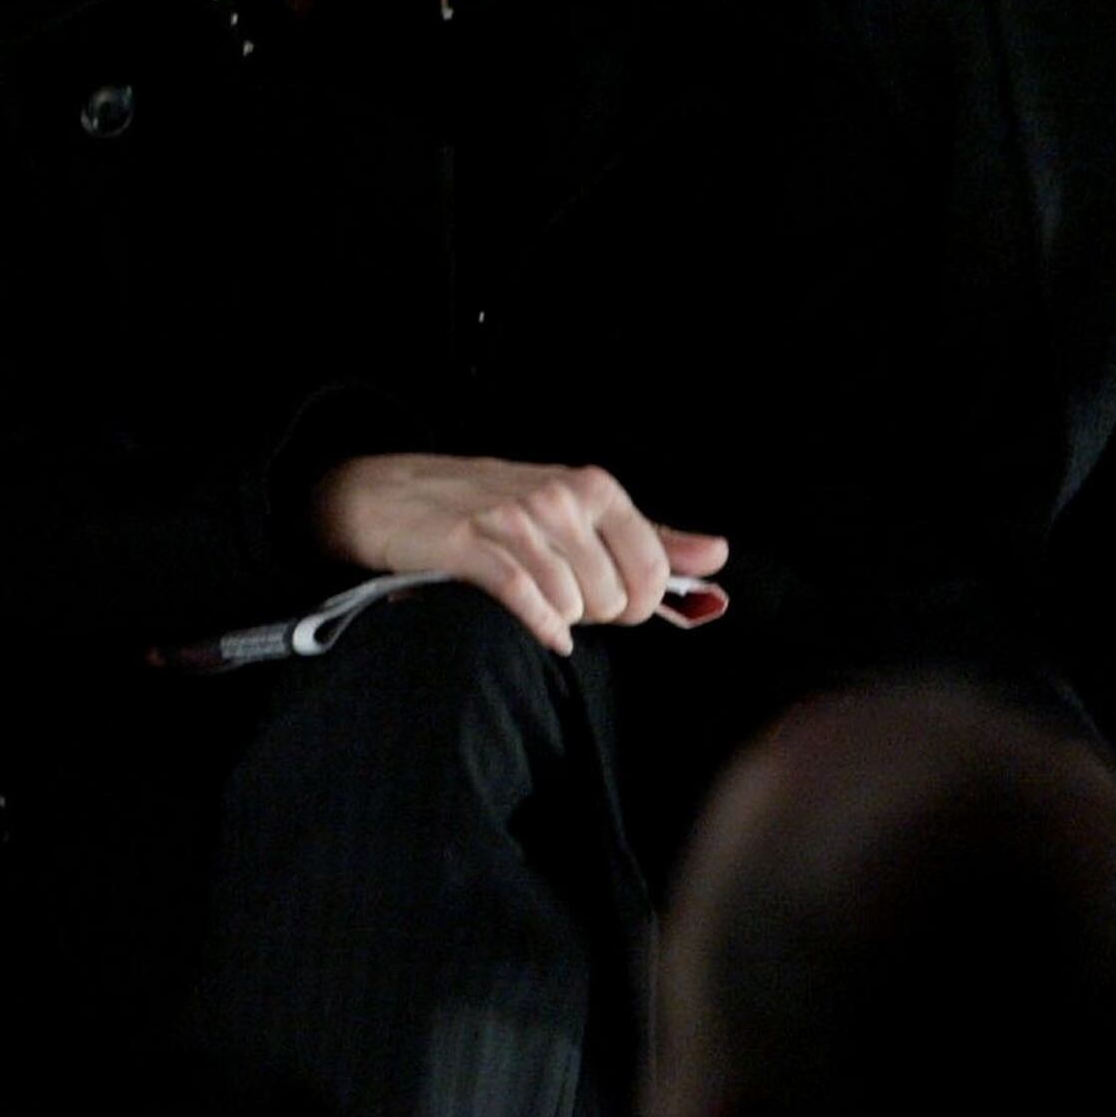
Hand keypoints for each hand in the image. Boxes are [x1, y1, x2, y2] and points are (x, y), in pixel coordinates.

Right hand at [313, 452, 727, 655]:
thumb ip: (651, 537)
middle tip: (567, 598)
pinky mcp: (471, 546)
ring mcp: (514, 520)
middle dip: (596, 612)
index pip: (652, 569)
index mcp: (594, 486)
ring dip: (562, 617)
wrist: (397, 494)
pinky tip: (542, 629)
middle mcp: (559, 497)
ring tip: (542, 602)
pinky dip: (540, 625)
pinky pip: (526, 600)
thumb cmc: (495, 503)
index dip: (639, 602)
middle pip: (613, 596)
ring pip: (572, 603)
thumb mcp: (579, 509)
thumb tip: (718, 555)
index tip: (616, 602)